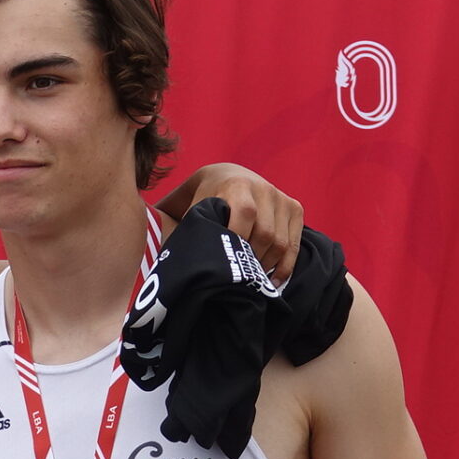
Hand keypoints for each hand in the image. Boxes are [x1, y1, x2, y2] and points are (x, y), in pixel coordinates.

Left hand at [165, 163, 303, 282]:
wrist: (226, 175)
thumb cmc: (202, 199)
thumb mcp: (191, 206)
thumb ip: (183, 226)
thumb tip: (164, 257)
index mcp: (237, 185)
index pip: (245, 215)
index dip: (237, 241)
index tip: (224, 264)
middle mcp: (264, 189)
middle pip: (265, 234)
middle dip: (250, 260)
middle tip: (235, 280)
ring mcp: (281, 198)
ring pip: (280, 243)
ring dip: (265, 266)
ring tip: (249, 282)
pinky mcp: (294, 208)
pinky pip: (294, 244)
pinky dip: (285, 267)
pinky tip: (271, 282)